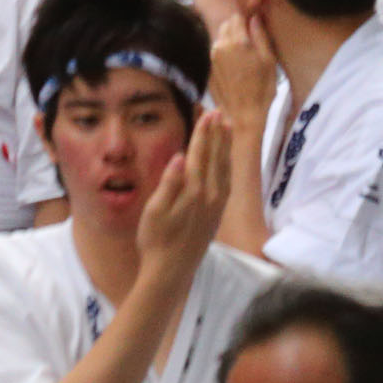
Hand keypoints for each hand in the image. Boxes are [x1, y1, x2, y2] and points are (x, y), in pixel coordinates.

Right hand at [136, 109, 231, 278]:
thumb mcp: (154, 212)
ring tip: (227, 126)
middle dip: (217, 132)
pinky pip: (228, 180)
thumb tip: (179, 157)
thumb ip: (168, 184)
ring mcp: (217, 204)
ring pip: (225, 166)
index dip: (203, 132)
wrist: (171, 271)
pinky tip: (227, 158)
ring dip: (225, 145)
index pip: (200, 154)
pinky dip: (228, 163)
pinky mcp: (218, 212)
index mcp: (194, 191)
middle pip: (216, 156)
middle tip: (219, 111)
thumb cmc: (156, 241)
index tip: (206, 112)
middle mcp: (211, 195)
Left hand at [209, 13, 276, 126]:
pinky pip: (217, 53)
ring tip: (244, 56)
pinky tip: (237, 68)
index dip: (246, 20)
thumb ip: (260, 36)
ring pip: (221, 39)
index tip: (254, 28)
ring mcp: (212, 58)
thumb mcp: (269, 60)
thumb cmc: (262, 88)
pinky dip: (226, 54)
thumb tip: (254, 19)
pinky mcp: (209, 69)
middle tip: (251, 42)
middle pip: (226, 26)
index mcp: (237, 42)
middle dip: (237, 29)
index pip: (236, 17)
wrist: (243, 115)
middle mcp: (220, 46)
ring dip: (231, 41)